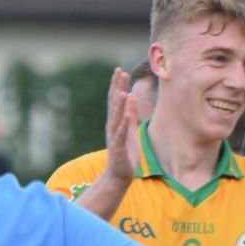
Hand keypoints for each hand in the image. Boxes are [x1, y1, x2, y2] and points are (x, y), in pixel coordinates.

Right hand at [104, 68, 140, 182]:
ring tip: (122, 90)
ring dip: (119, 104)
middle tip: (120, 72)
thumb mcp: (130, 131)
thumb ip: (130, 115)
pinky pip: (121, 133)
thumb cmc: (125, 153)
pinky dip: (123, 123)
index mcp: (116, 122)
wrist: (119, 174)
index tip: (120, 71)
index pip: (115, 100)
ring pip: (116, 117)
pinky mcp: (118, 146)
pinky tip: (127, 114)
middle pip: (113, 104)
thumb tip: (132, 98)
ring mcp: (114, 136)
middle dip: (117, 88)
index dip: (117, 85)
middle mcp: (112, 126)